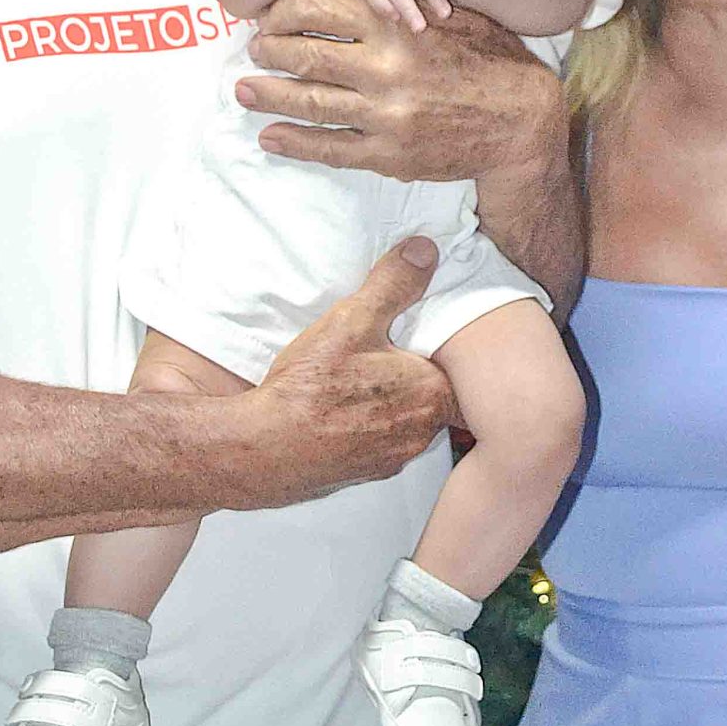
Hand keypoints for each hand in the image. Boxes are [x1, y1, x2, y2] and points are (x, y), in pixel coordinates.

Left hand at [237, 0, 567, 185]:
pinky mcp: (389, 154)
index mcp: (396, 25)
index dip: (285, 11)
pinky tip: (270, 136)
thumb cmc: (490, 60)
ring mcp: (384, 115)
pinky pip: (330, 147)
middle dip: (271, 51)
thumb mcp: (450, 15)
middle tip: (252, 50)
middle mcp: (385, 68)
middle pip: (305, 54)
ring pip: (309, 101)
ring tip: (243, 90)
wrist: (522, 122)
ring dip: (269, 95)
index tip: (271, 16)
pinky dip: (295, 142)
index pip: (319, 8)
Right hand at [244, 238, 453, 499]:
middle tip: (388, 355)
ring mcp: (394, 457)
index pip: (461, 372)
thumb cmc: (312, 389)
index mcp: (432, 393)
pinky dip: (368, 427)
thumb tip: (424, 251)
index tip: (423, 339)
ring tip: (362, 381)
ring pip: (408, 422)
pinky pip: (380, 443)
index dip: (445, 352)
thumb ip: (394, 284)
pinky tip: (341, 411)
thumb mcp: (353, 320)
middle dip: (417, 376)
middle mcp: (421, 432)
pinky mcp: (367, 474)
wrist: (265, 450)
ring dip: (393, 404)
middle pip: (436, 397)